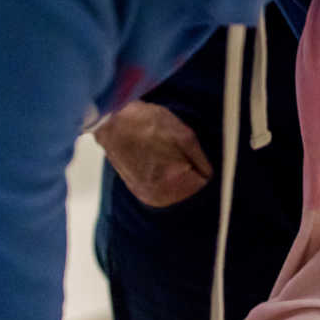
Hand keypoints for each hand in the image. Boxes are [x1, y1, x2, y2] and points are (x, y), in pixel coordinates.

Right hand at [94, 101, 213, 207]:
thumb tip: (209, 175)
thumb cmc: (146, 124)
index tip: (185, 150)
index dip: (197, 162)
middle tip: (171, 149)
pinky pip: (163, 186)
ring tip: (160, 152)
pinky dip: (163, 174)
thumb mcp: (184, 135)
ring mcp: (146, 196)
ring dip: (175, 171)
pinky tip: (153, 157)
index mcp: (172, 185)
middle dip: (187, 168)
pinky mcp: (138, 191)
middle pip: (190, 186)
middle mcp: (158, 197)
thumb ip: (201, 160)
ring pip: (177, 187)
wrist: (110, 122)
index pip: (203, 181)